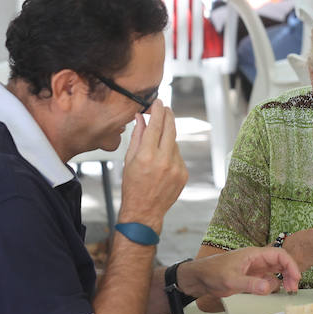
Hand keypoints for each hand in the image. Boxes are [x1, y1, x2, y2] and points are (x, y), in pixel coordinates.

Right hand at [114, 100, 187, 231]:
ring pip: (174, 143)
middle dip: (168, 116)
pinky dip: (171, 153)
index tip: (158, 102)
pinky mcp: (184, 173)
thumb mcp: (129, 160)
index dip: (158, 110)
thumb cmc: (132, 186)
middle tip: (165, 108)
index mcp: (147, 156)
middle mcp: (164, 160)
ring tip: (156, 146)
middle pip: (170, 129)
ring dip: (167, 138)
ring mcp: (176, 167)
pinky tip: (162, 163)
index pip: (156, 125)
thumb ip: (137, 136)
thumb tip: (141, 117)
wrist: (144, 211)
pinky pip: (178, 156)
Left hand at [185, 247, 301, 296]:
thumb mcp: (231, 280)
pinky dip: (273, 285)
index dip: (291, 265)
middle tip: (293, 288)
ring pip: (276, 272)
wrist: (199, 278)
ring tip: (287, 290)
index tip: (296, 278)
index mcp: (254, 254)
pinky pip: (267, 280)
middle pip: (281, 263)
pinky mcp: (251, 277)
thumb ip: (250, 284)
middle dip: (290, 274)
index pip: (279, 255)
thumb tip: (268, 287)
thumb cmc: (211, 272)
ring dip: (283, 280)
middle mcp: (257, 260)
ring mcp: (254, 269)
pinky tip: (272, 292)